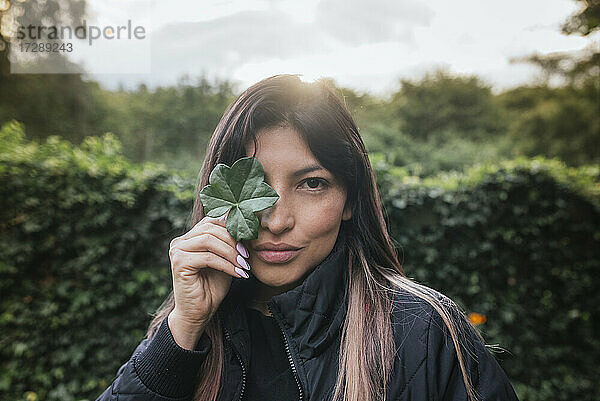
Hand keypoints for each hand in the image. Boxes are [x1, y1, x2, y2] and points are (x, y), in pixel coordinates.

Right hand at [167, 212, 250, 346]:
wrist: (198, 313)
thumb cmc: (212, 286)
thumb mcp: (225, 260)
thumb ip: (230, 243)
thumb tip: (246, 225)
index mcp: (190, 237)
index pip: (213, 220)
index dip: (232, 228)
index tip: (248, 242)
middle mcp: (180, 241)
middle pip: (211, 228)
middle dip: (233, 241)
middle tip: (247, 256)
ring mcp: (177, 250)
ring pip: (210, 241)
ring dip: (231, 253)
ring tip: (243, 265)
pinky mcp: (179, 263)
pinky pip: (208, 257)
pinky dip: (226, 264)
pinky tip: (237, 273)